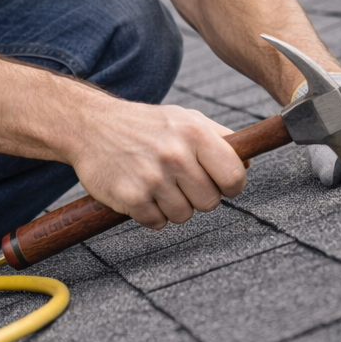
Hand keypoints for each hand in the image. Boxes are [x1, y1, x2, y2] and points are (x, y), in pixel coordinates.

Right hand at [67, 101, 247, 229]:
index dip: (231, 185)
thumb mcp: (185, 118)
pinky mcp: (131, 198)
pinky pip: (157, 223)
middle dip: (198, 196)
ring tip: (158, 183)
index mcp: (194, 132)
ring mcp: (152, 177)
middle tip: (180, 181)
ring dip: (173, 206)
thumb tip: (249, 162)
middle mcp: (175, 154)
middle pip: (210, 202)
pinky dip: (150, 213)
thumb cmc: (145, 124)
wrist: (91, 126)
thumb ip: (220, 138)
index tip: (220, 183)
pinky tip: (141, 192)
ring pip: (184, 216)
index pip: (234, 176)